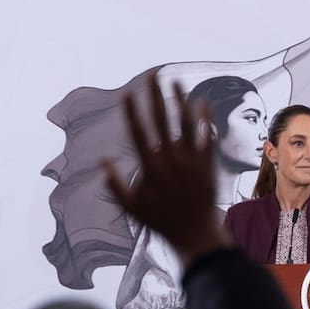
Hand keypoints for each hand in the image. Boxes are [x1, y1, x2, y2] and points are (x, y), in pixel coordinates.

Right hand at [102, 73, 227, 267]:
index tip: (127, 93)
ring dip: (180, 99)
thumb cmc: (161, 222)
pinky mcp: (207, 165)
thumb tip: (101, 161)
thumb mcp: (131, 207)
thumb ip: (115, 184)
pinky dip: (204, 119)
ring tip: (175, 80)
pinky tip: (202, 102)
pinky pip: (206, 136)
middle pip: (161, 120)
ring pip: (186, 123)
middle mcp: (171, 160)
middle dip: (155, 95)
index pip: (138, 132)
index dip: (132, 112)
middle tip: (152, 74)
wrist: (196, 234)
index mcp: (150, 167)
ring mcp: (191, 161)